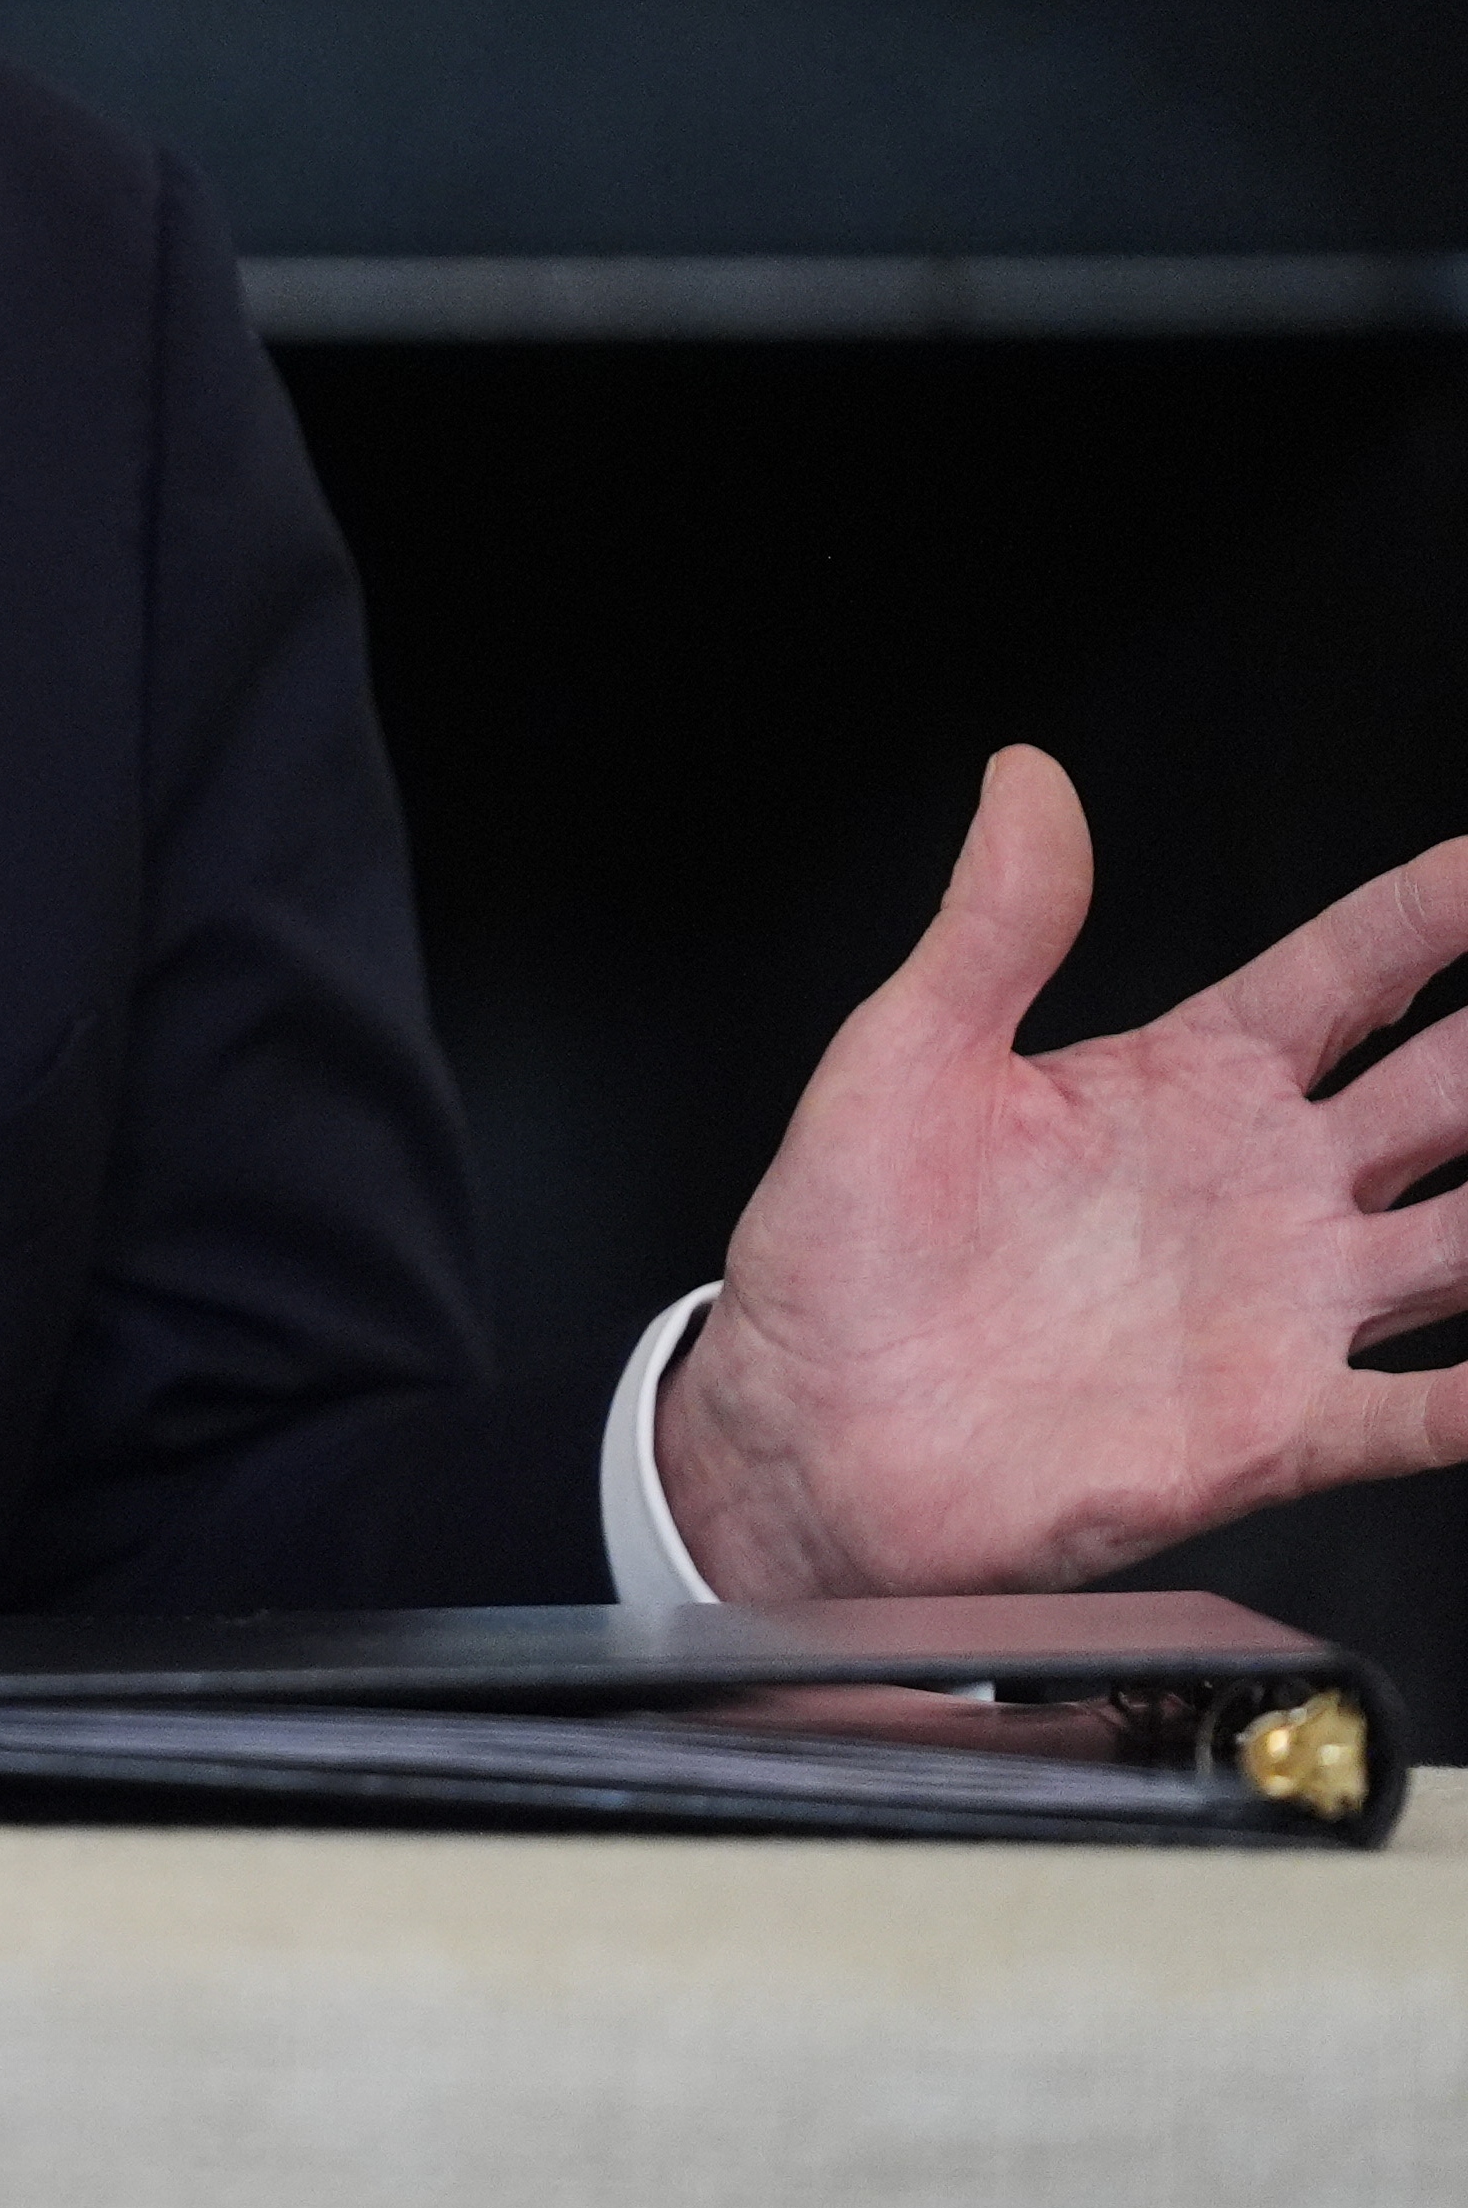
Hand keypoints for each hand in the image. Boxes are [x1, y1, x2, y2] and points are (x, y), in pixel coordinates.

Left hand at [659, 746, 1467, 1599]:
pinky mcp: (1275, 1429)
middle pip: (1454, 1094)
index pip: (1354, 972)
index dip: (1435, 913)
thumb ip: (994, 923)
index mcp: (1189, 1081)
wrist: (805, 1426)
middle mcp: (1266, 1186)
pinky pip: (1423, 1414)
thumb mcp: (905, 1056)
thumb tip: (1026, 778)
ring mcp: (1286, 1306)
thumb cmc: (843, 1246)